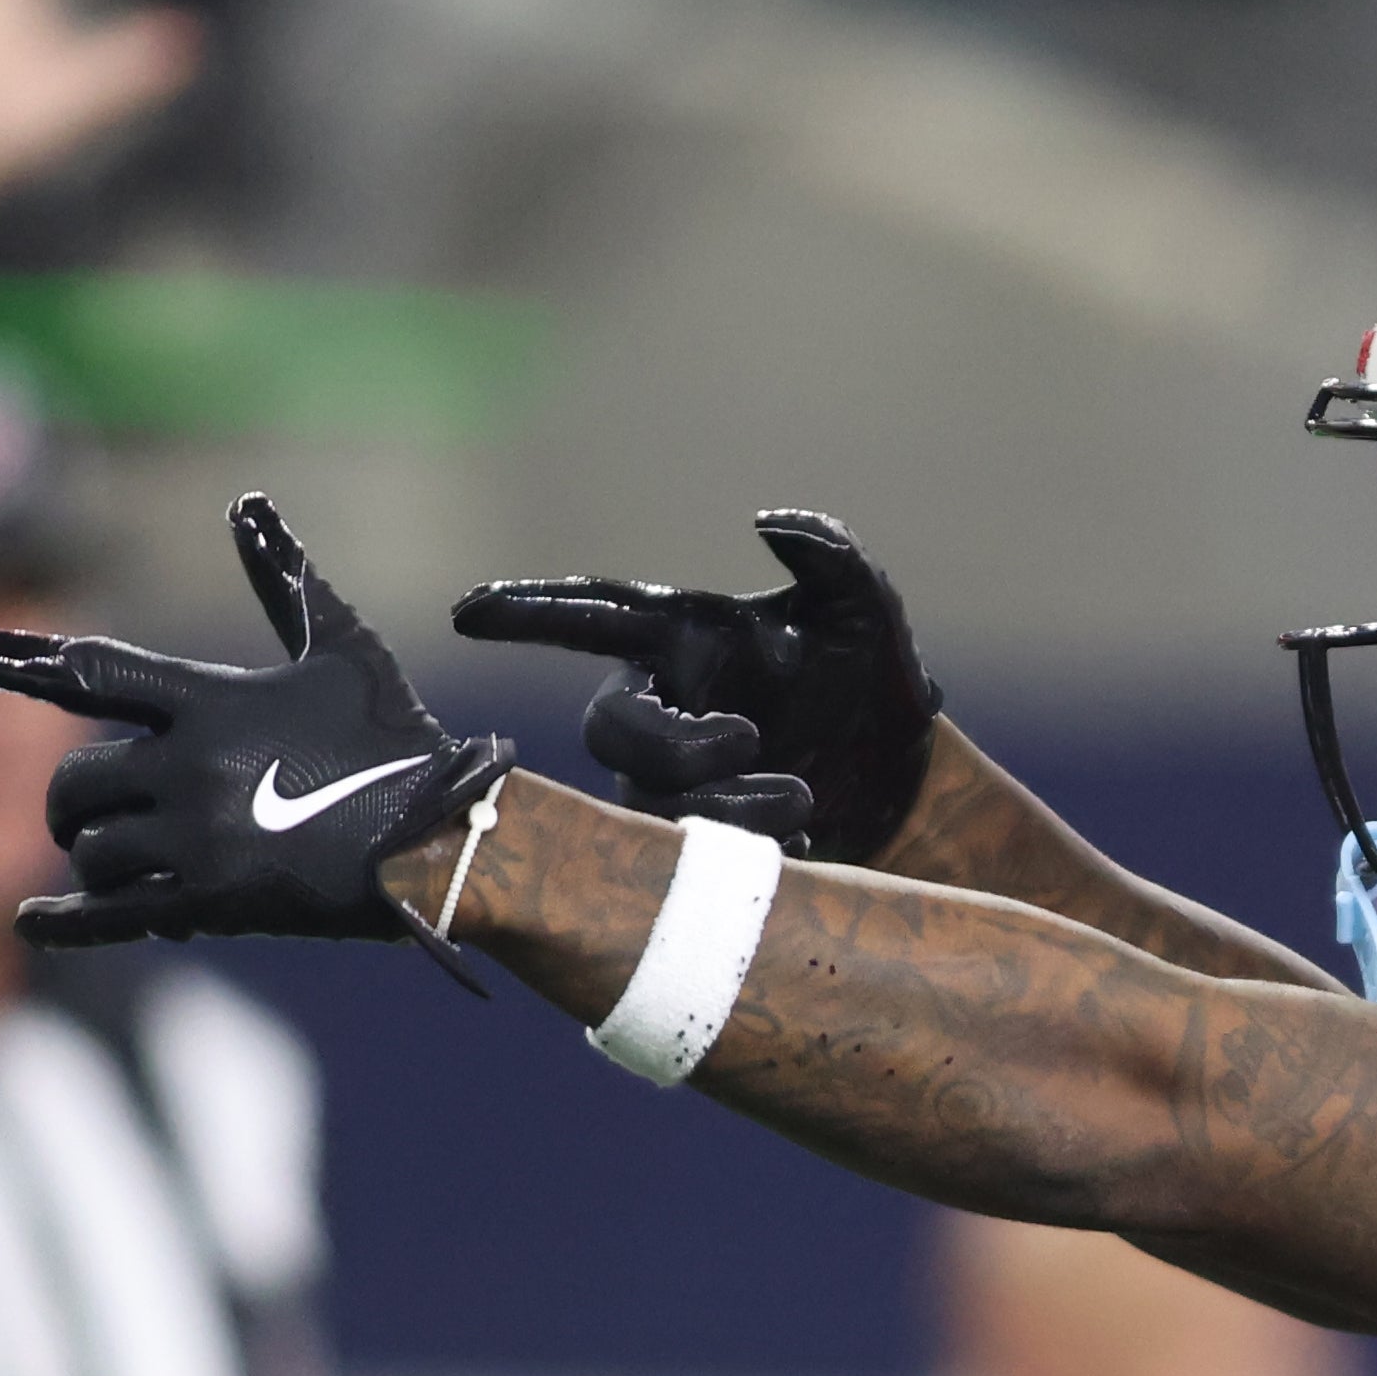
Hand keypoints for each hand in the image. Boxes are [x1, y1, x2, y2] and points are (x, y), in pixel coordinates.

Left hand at [0, 494, 508, 974]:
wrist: (445, 839)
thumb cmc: (398, 738)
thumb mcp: (342, 647)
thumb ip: (284, 578)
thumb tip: (247, 503)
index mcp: (208, 699)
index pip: (90, 672)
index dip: (18, 659)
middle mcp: (188, 765)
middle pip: (73, 779)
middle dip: (69, 798)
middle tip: (82, 810)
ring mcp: (197, 838)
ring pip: (92, 848)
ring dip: (93, 854)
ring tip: (118, 858)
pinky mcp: (213, 902)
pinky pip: (113, 912)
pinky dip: (66, 921)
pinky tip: (30, 922)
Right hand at [454, 511, 940, 862]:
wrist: (909, 785)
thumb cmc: (873, 686)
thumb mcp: (870, 616)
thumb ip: (835, 557)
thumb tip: (768, 520)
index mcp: (687, 638)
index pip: (594, 614)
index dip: (530, 612)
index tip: (467, 611)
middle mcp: (662, 704)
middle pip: (607, 727)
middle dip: (673, 743)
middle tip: (751, 739)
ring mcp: (669, 778)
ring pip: (650, 801)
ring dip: (730, 806)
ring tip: (806, 800)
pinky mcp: (691, 841)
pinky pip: (686, 855)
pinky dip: (751, 846)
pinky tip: (810, 838)